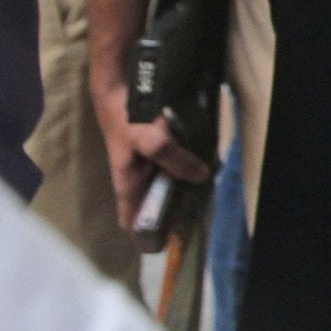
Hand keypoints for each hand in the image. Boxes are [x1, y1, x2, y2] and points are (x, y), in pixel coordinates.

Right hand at [91, 80, 209, 229]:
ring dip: (187, 184)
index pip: (132, 220)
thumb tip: (201, 176)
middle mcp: (136, 176)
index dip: (147, 235)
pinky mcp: (157, 145)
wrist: (118, 87)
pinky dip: (190, 163)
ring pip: (168, 181)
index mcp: (127, 184)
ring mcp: (146, 162)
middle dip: (176, 207)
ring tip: (211, 187)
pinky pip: (176, 161)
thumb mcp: (149, 142)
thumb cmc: (126, 120)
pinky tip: (209, 161)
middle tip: (203, 211)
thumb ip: (173, 159)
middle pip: (155, 201)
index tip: (170, 244)